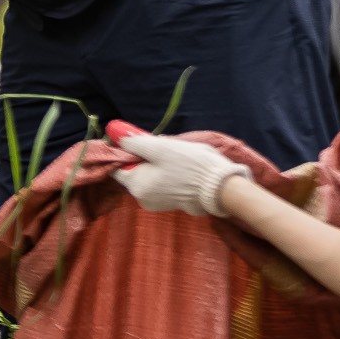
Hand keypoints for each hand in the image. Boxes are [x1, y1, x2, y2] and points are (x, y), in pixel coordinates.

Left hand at [110, 129, 247, 216]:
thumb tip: (117, 136)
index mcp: (136, 187)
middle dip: (144, 155)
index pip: (117, 166)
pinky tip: (182, 165)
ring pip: (149, 174)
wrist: (223, 188)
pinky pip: (162, 181)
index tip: (134, 138)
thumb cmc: (189, 166)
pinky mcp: (173, 202)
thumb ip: (135, 142)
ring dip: (157, 162)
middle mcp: (143, 199)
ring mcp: (158, 202)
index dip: (123, 150)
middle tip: (161, 145)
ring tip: (176, 155)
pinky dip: (167, 171)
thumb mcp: (159, 147)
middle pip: (134, 170)